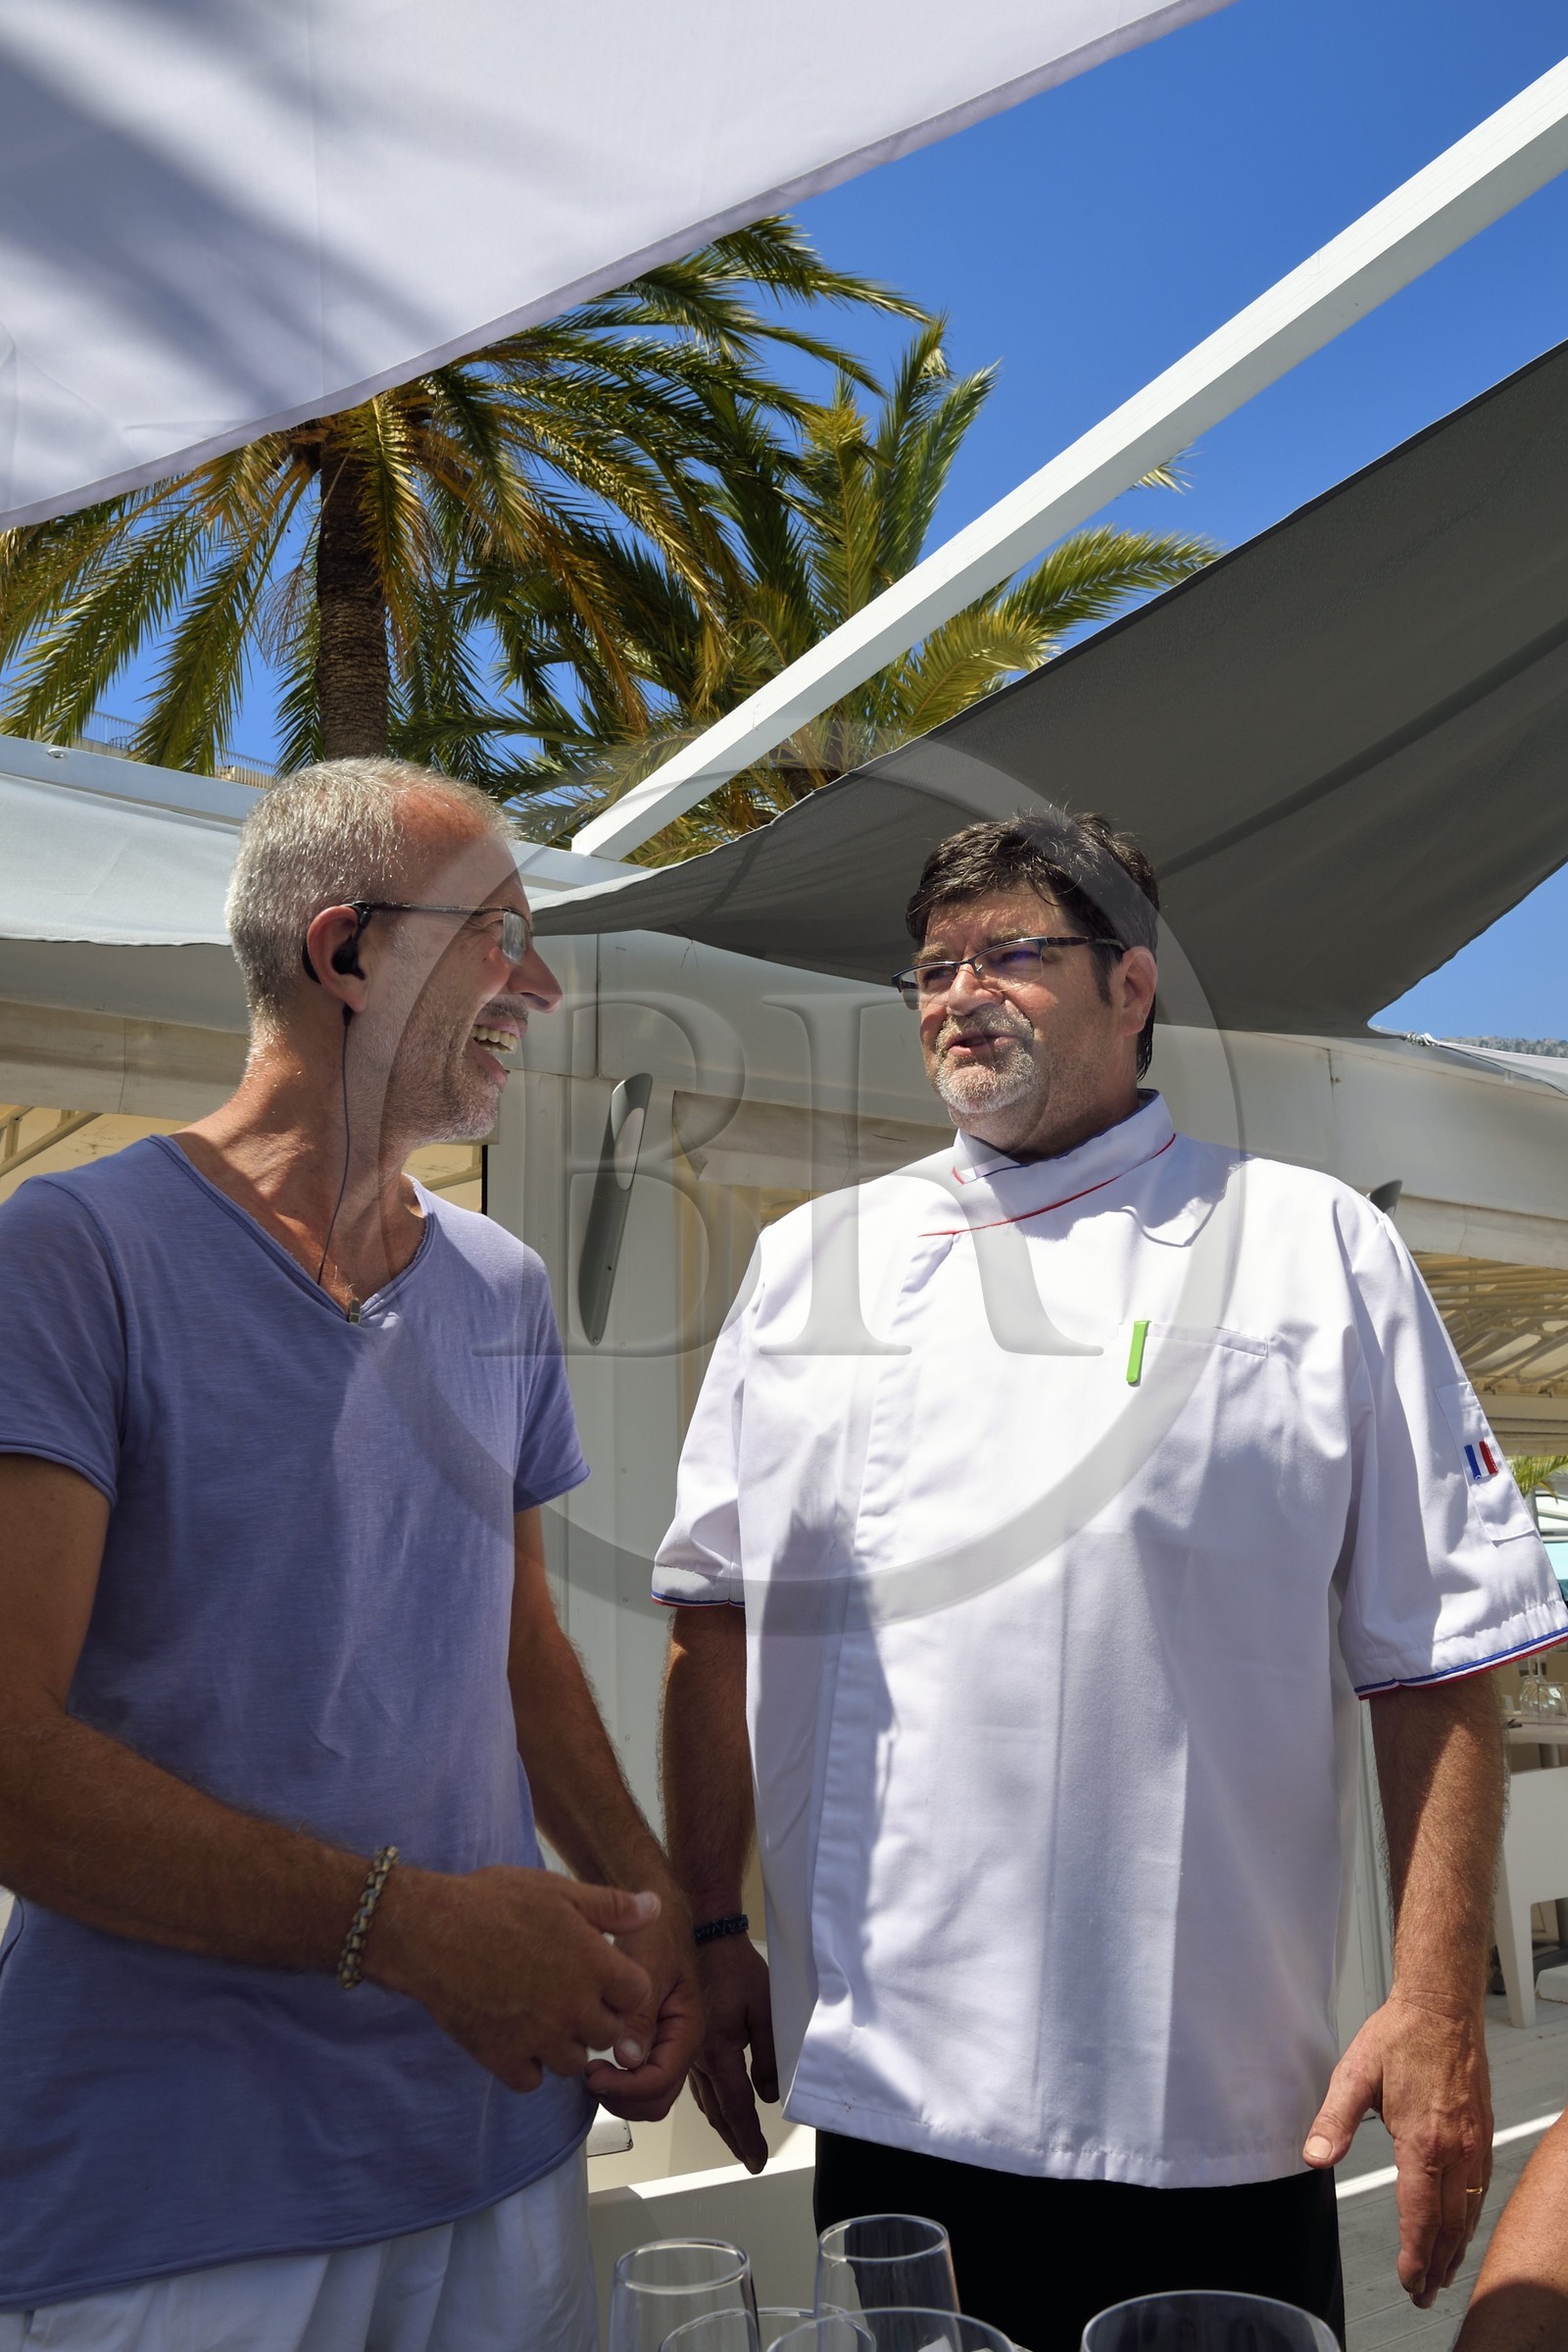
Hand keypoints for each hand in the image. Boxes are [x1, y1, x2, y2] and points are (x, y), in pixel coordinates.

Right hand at [369, 1863, 657, 2093]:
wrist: (431, 1931)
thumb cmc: (495, 1902)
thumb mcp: (560, 1892)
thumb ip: (613, 1906)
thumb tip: (655, 1908)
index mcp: (594, 1965)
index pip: (638, 1994)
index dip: (623, 1985)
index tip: (603, 1975)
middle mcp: (574, 2008)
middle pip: (610, 2034)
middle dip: (599, 2017)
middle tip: (573, 1997)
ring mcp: (539, 2038)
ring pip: (574, 2062)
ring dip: (566, 2045)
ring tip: (544, 2017)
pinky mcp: (503, 2058)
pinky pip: (532, 2081)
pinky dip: (528, 2066)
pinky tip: (517, 2038)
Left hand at [585, 1894, 703, 2122]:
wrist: (658, 1917)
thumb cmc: (656, 1935)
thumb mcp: (649, 1968)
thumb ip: (640, 2015)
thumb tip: (628, 2060)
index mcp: (687, 2028)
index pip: (661, 2080)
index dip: (626, 2087)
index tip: (593, 2074)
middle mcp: (681, 2045)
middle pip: (657, 2099)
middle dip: (623, 2098)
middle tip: (590, 2076)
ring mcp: (667, 2046)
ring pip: (648, 2096)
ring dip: (620, 2095)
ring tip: (591, 2070)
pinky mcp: (652, 2043)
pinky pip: (640, 2079)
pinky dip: (619, 2084)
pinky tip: (597, 2063)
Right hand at [685, 1933, 778, 2173]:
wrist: (699, 1934)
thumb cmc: (732, 1966)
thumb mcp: (764, 2006)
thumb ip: (769, 2054)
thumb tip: (769, 2093)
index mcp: (717, 2052)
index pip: (736, 2107)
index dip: (748, 2138)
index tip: (757, 2160)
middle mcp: (694, 2058)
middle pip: (716, 2111)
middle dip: (734, 2138)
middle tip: (748, 2159)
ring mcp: (684, 2050)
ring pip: (701, 2099)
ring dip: (719, 2123)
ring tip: (735, 2139)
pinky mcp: (678, 2038)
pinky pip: (690, 2081)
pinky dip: (706, 2100)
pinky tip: (711, 2103)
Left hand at [1304, 1991, 1491, 2306]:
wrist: (1443, 2007)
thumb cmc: (1399, 2036)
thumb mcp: (1354, 2074)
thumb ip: (1334, 2121)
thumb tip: (1313, 2157)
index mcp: (1424, 2140)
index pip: (1421, 2214)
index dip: (1415, 2254)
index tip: (1409, 2280)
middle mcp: (1456, 2148)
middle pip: (1450, 2224)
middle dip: (1436, 2264)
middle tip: (1424, 2293)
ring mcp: (1474, 2142)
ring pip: (1470, 2211)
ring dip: (1456, 2247)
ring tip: (1442, 2273)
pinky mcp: (1481, 2133)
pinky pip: (1481, 2189)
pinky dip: (1471, 2218)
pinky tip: (1462, 2227)